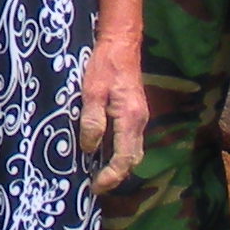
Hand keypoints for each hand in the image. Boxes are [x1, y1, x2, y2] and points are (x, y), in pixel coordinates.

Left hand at [76, 36, 148, 194]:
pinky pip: (130, 139)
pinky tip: (103, 150)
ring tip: (96, 171)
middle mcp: (140, 122)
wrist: (122, 43)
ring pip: (132, 151)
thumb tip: (89, 149)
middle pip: (132, 159)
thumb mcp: (92, 92)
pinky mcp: (135, 112)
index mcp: (130, 119)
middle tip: (94, 184)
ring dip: (117, 164)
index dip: (110, 177)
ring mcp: (140, 117)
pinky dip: (119, 151)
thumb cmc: (105, 65)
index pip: (123, 159)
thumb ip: (92, 121)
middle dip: (116, 175)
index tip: (94, 187)